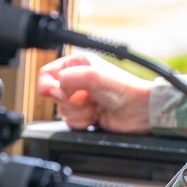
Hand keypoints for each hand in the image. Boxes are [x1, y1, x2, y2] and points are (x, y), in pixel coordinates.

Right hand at [37, 53, 153, 132]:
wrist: (139, 111)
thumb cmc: (124, 89)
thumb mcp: (94, 76)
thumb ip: (69, 78)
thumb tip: (54, 88)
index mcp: (78, 64)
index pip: (47, 73)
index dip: (47, 85)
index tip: (55, 92)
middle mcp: (78, 81)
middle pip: (54, 95)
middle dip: (71, 101)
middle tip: (88, 98)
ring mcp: (81, 99)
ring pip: (62, 110)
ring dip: (79, 112)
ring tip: (96, 106)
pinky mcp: (85, 115)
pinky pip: (70, 123)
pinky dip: (82, 122)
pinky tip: (96, 116)